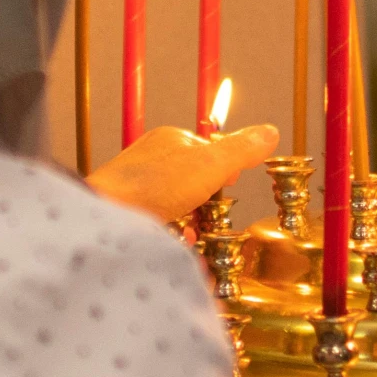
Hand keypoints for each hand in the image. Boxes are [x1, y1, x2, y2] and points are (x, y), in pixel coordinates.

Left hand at [86, 124, 278, 222]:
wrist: (105, 218)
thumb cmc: (156, 186)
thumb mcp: (211, 164)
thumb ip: (241, 150)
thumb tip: (271, 132)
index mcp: (170, 139)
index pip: (208, 149)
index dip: (225, 169)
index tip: (231, 185)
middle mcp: (151, 159)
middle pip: (194, 179)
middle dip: (208, 201)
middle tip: (213, 217)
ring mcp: (136, 187)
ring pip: (176, 204)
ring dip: (192, 221)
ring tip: (196, 235)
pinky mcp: (127, 214)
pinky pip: (159, 223)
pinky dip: (173, 235)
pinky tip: (178, 244)